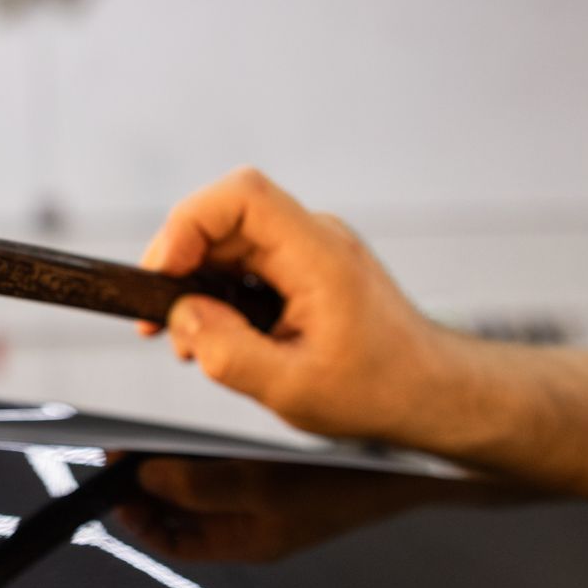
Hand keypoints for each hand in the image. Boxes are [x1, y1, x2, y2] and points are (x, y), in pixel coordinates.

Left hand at [117, 454, 520, 562]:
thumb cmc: (354, 478)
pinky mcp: (281, 473)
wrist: (418, 454)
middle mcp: (252, 525)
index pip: (168, 538)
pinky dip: (202, 448)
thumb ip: (198, 486)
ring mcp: (266, 500)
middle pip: (177, 513)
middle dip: (145, 485)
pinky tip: (194, 425)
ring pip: (198, 488)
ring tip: (145, 442)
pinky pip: (226, 466)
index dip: (132, 512)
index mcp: (246, 541)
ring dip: (169, 465)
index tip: (110, 478)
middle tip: (120, 453)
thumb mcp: (264, 484)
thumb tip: (147, 480)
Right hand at [141, 167, 454, 440]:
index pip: (242, 196)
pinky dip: (219, 293)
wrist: (428, 392)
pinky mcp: (304, 268)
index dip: (188, 223)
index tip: (164, 274)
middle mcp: (315, 239)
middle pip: (225, 217)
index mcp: (319, 256)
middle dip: (180, 263)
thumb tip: (181, 319)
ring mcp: (310, 250)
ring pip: (230, 242)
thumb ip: (228, 353)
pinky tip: (218, 336)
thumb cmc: (378, 388)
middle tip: (160, 323)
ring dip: (197, 283)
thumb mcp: (292, 387)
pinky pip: (246, 262)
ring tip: (191, 340)